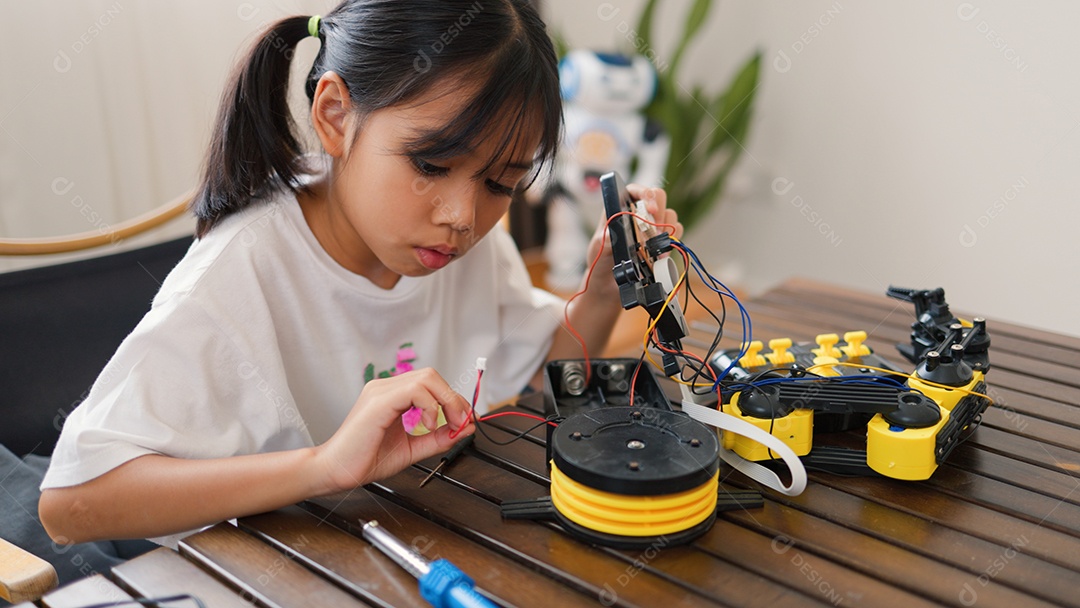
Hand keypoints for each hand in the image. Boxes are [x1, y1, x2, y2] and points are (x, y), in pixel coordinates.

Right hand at [313, 368, 474, 493]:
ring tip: (447, 424)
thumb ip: (437, 438)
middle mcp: (386, 387)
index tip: (467, 421)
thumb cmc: (365, 460)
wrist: (336, 472)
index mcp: (393, 396)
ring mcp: (381, 391)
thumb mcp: (412, 449)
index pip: (432, 384)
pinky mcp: (379, 401)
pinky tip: (428, 424)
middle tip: (462, 423)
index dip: (454, 400)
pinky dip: (430, 406)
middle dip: (454, 398)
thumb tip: (466, 428)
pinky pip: (415, 390)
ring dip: (446, 401)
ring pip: (427, 378)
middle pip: (432, 375)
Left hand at [581, 184, 682, 296]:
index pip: (634, 190)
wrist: (609, 285)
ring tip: (654, 245)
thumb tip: (611, 234)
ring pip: (669, 214)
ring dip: (666, 227)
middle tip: (654, 227)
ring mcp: (652, 226)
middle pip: (657, 197)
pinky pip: (676, 231)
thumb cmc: (599, 262)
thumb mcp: (597, 250)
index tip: (650, 207)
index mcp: (620, 208)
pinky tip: (661, 253)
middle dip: (659, 210)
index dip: (644, 193)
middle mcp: (638, 213)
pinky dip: (672, 239)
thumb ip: (604, 241)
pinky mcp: (662, 240)